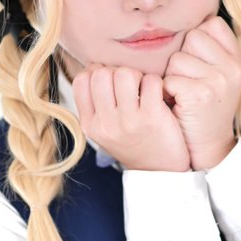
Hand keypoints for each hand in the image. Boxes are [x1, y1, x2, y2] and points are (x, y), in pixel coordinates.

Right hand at [72, 65, 190, 171]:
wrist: (159, 172)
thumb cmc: (133, 145)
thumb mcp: (105, 131)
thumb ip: (96, 104)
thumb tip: (94, 67)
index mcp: (90, 124)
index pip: (81, 80)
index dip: (96, 72)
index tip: (110, 80)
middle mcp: (106, 123)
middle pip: (101, 73)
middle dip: (117, 71)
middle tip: (130, 84)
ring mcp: (129, 121)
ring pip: (124, 73)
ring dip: (137, 74)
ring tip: (143, 87)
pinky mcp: (153, 117)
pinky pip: (151, 81)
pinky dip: (156, 82)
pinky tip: (157, 94)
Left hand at [162, 15, 240, 169]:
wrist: (208, 147)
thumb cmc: (205, 107)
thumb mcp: (219, 75)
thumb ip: (210, 49)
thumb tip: (186, 19)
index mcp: (239, 59)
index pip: (211, 24)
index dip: (196, 40)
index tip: (197, 62)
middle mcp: (233, 67)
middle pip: (192, 37)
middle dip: (181, 58)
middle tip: (189, 81)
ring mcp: (219, 81)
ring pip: (176, 59)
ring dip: (172, 77)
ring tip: (183, 94)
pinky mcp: (200, 95)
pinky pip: (169, 79)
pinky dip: (167, 92)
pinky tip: (177, 104)